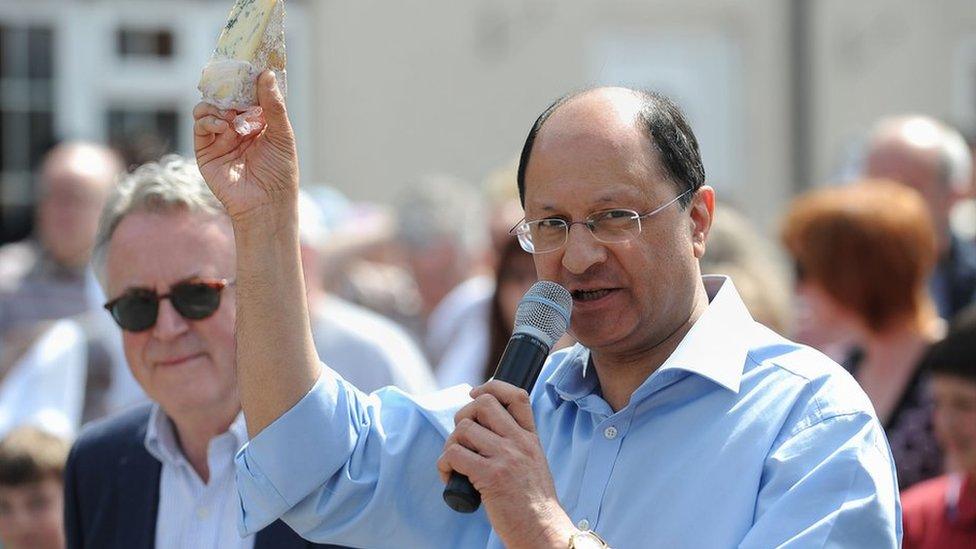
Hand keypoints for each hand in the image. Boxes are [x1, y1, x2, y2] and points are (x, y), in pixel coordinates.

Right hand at [193, 71, 298, 223]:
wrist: (265, 204)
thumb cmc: (280, 173)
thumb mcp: (282, 135)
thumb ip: (273, 106)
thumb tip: (267, 74)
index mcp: (259, 122)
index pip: (249, 94)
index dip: (248, 80)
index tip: (249, 64)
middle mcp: (238, 127)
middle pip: (226, 97)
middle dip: (228, 87)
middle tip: (232, 78)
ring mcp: (221, 137)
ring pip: (210, 107)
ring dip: (218, 104)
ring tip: (231, 114)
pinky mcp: (206, 149)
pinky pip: (201, 125)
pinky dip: (209, 119)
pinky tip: (224, 125)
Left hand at [437, 380, 574, 548]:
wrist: (543, 531)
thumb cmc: (534, 505)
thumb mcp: (535, 464)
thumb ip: (517, 445)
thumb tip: (486, 432)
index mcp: (531, 439)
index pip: (517, 395)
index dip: (491, 387)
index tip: (475, 395)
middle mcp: (519, 443)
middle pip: (483, 404)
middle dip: (464, 416)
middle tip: (462, 438)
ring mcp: (505, 458)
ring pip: (464, 429)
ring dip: (451, 445)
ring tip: (456, 464)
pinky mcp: (489, 476)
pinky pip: (454, 455)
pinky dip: (445, 465)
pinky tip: (452, 477)